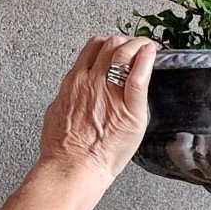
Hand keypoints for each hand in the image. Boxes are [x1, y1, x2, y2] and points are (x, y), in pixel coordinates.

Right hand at [39, 35, 156, 183]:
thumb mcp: (57, 112)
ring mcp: (109, 94)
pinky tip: (153, 54)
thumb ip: (69, 97)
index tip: (119, 47)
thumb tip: (74, 93)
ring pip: (123, 53)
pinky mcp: (129, 110)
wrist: (71, 168)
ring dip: (139, 45)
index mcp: (74, 82)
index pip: (93, 48)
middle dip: (127, 41)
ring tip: (149, 48)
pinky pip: (139, 78)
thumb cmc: (63, 150)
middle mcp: (90, 82)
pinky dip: (148, 61)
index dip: (110, 43)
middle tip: (139, 46)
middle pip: (111, 45)